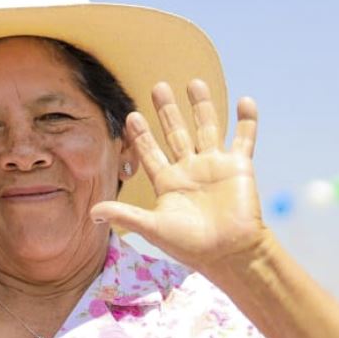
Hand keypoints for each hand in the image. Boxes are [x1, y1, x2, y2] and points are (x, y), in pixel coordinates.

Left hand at [90, 80, 264, 275]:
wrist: (230, 255)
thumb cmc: (191, 246)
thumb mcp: (154, 228)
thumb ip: (125, 215)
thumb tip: (91, 213)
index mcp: (168, 182)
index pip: (150, 152)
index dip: (141, 134)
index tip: (132, 114)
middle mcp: (190, 170)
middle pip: (176, 133)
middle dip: (167, 110)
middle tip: (158, 86)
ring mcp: (215, 166)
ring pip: (207, 128)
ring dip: (202, 106)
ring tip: (194, 82)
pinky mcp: (239, 167)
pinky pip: (244, 139)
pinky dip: (247, 121)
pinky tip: (245, 101)